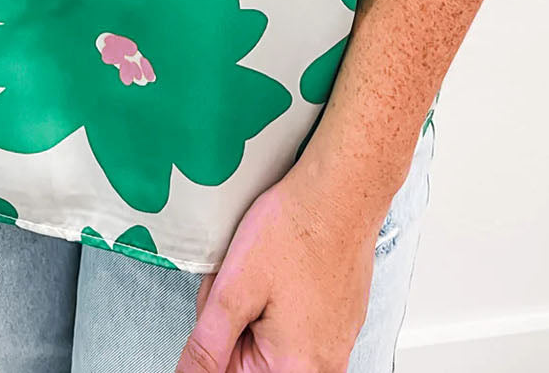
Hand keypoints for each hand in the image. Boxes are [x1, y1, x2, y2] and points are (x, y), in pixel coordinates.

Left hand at [175, 162, 383, 372]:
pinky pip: (295, 325)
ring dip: (253, 309)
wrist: (341, 192)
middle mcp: (321, 366)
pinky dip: (278, 300)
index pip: (226, 371)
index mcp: (293, 368)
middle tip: (239, 278)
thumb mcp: (235, 287)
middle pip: (249, 357)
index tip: (222, 302)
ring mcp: (335, 344)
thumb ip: (207, 345)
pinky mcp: (340, 322)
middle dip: (233, 320)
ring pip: (269, 339)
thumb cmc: (296, 228)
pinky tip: (280, 269)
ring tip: (261, 270)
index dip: (214, 333)